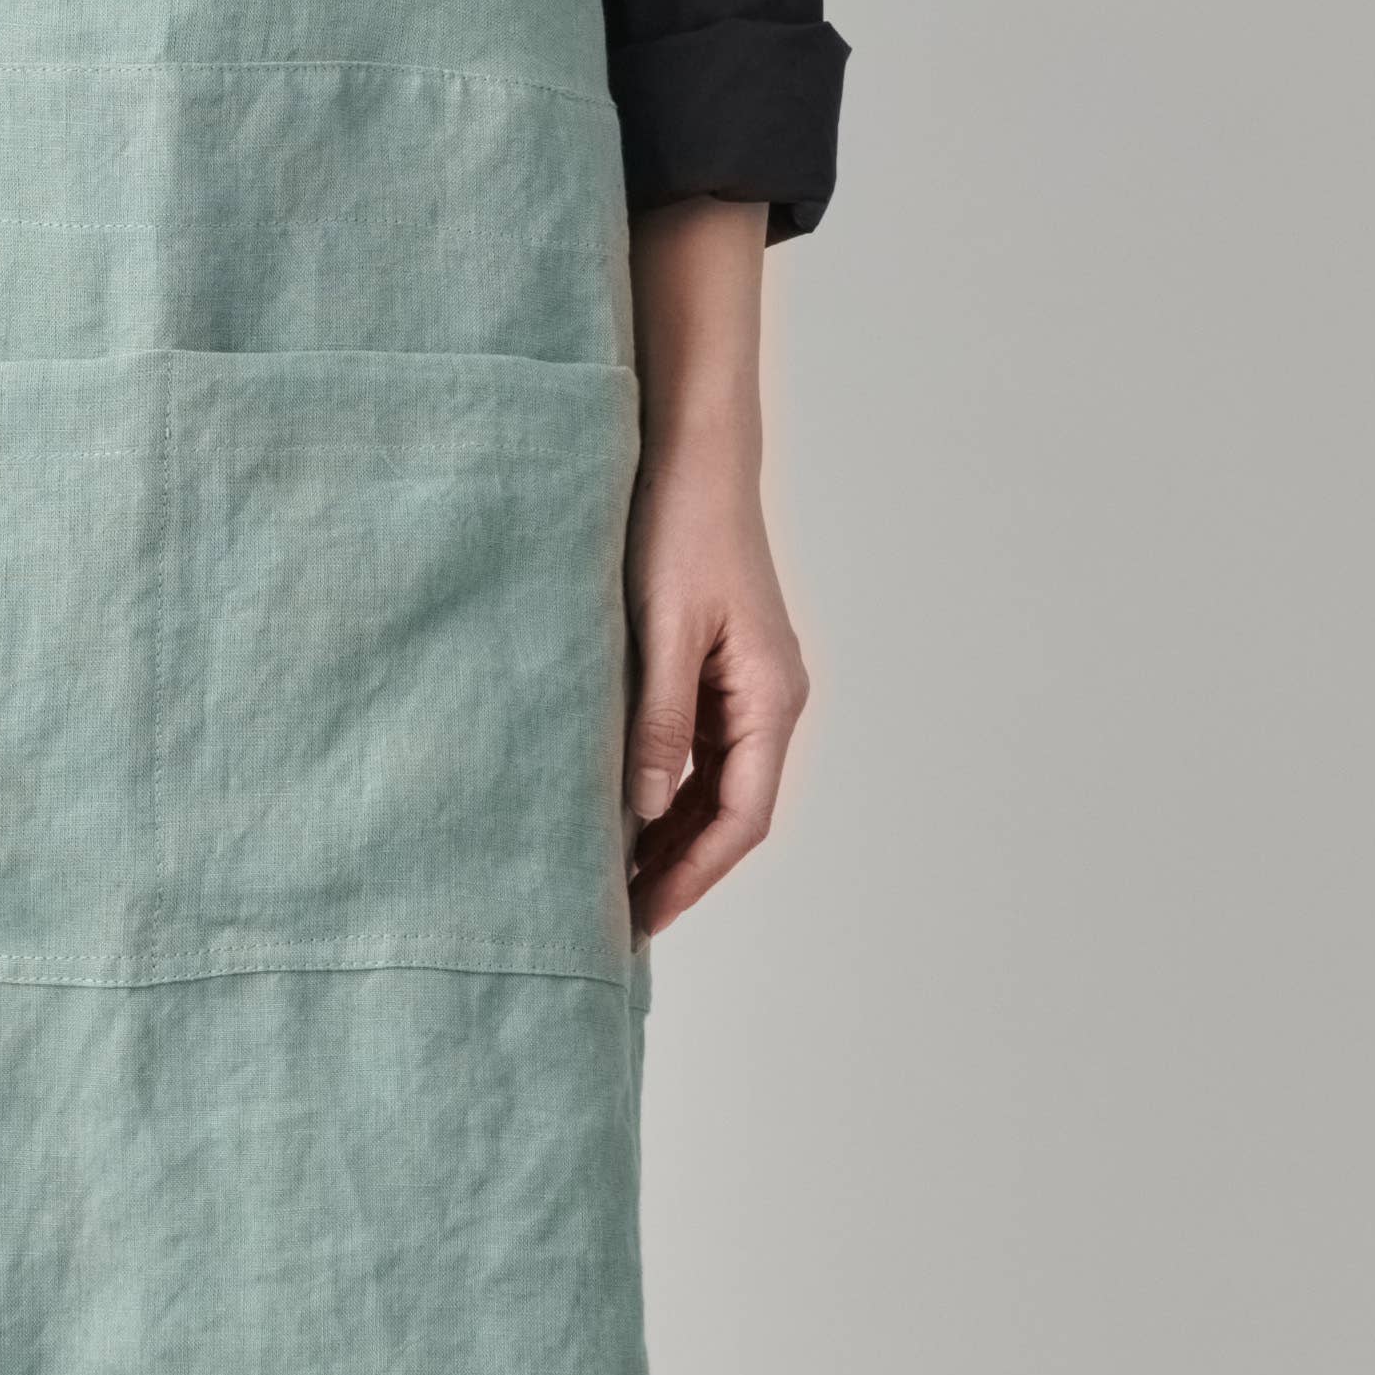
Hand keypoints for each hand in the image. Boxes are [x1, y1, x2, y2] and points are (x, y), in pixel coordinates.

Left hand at [624, 199, 808, 938]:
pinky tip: (612, 811)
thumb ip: (655, 726)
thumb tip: (644, 816)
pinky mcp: (717, 667)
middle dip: (675, 871)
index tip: (636, 922)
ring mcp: (746, 686)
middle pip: (729, 815)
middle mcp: (769, 701)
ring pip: (712, 787)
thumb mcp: (661, 632)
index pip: (740, 819)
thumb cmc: (676, 529)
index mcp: (770, 699)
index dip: (689, 878)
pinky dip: (660, 792)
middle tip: (609, 923)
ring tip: (604, 883)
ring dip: (666, 836)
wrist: (690, 452)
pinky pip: (696, 751)